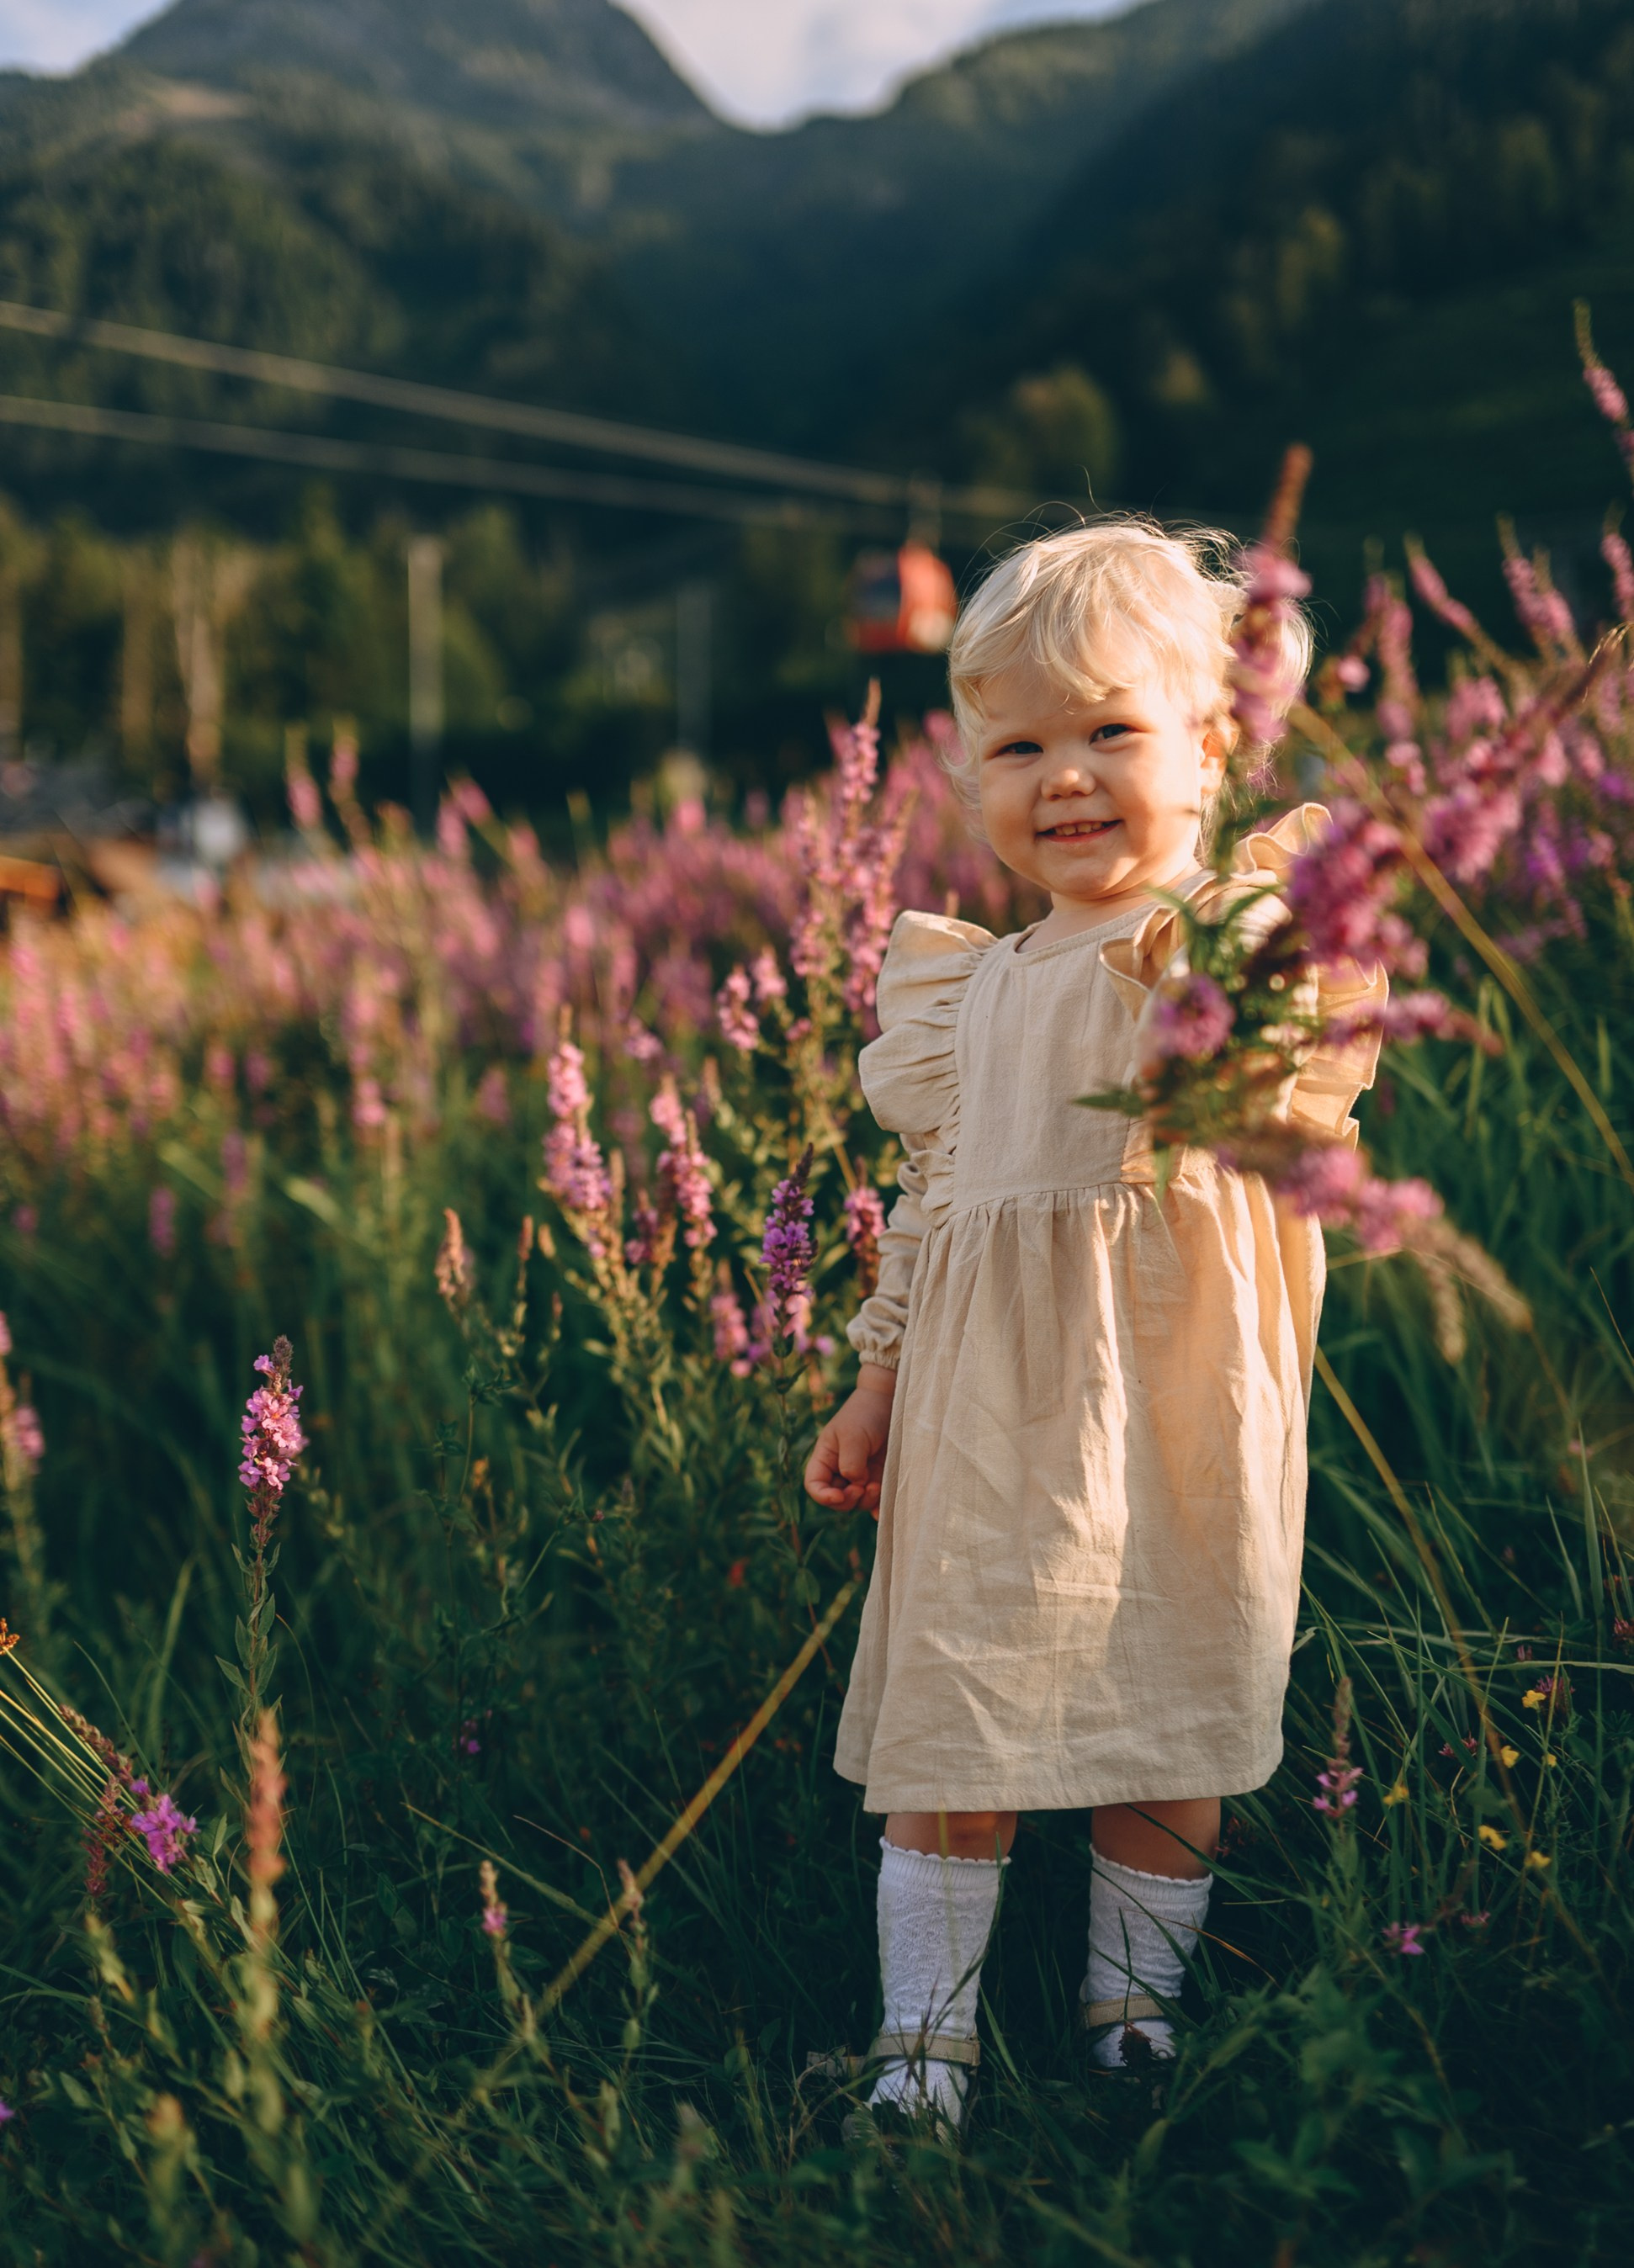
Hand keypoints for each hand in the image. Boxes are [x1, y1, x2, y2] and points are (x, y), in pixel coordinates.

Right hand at [804, 1364, 895, 1517]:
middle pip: (836, 1500)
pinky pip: (876, 1501)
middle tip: (863, 1488)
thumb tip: (854, 1484)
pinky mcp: (879, 1478)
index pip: (814, 1485)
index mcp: (825, 1458)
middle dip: (848, 1500)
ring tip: (877, 1486)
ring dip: (865, 1501)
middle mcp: (840, 1470)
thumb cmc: (865, 1414)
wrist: (891, 1403)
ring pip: (857, 1502)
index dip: (822, 1496)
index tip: (839, 1496)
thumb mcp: (853, 1435)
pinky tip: (884, 1507)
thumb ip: (850, 1462)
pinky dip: (878, 1507)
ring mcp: (861, 1476)